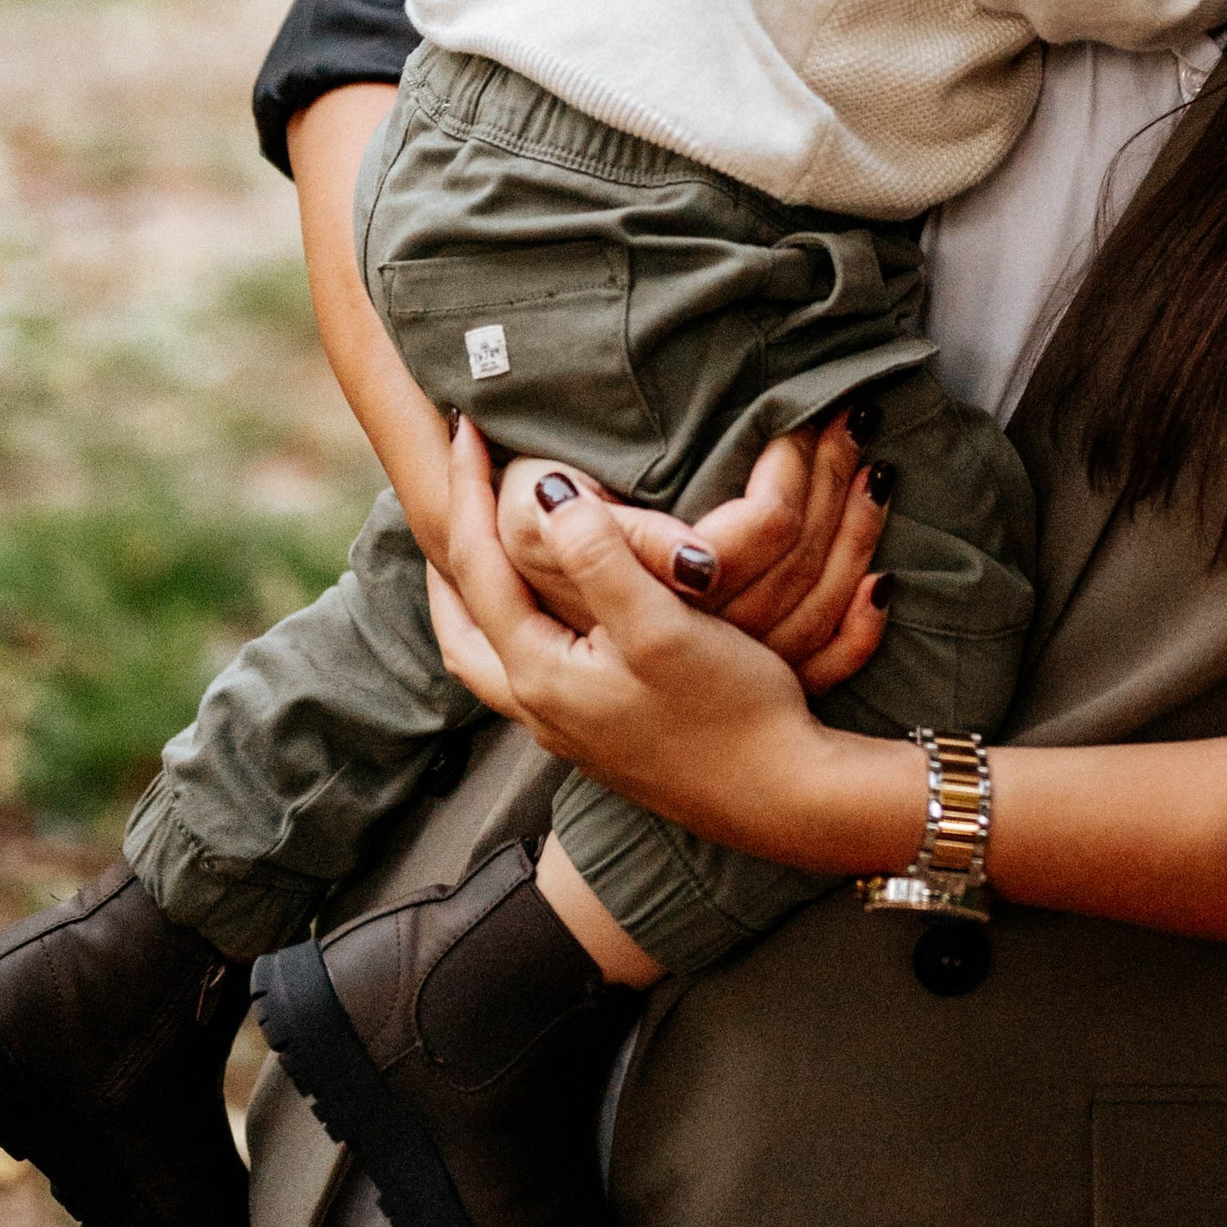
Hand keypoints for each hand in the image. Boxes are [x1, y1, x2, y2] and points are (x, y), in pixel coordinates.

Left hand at [429, 426, 894, 872]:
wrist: (779, 796)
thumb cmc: (729, 710)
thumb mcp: (662, 625)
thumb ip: (600, 559)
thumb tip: (547, 497)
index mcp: (541, 674)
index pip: (478, 567)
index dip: (467, 492)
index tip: (467, 430)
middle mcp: (541, 708)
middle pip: (460, 628)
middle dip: (447, 560)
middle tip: (450, 499)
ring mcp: (570, 730)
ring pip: (489, 657)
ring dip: (475, 600)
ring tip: (483, 555)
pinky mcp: (602, 738)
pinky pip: (526, 673)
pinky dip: (514, 628)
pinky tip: (550, 613)